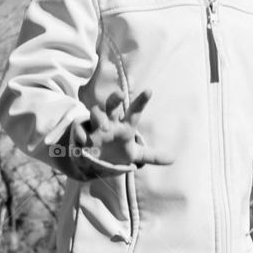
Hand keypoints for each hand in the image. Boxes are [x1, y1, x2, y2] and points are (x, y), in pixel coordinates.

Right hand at [51, 90, 173, 179]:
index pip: (134, 112)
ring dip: (99, 116)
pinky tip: (84, 141)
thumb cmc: (116, 152)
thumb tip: (173, 159)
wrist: (96, 161)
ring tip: (104, 126)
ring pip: (95, 113)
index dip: (141, 101)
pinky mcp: (81, 136)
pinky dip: (80, 133)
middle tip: (121, 95)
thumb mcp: (134, 155)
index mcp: (124, 126)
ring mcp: (94, 128)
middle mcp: (110, 123)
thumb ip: (152, 156)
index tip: (149, 91)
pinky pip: (79, 129)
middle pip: (111, 105)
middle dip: (114, 98)